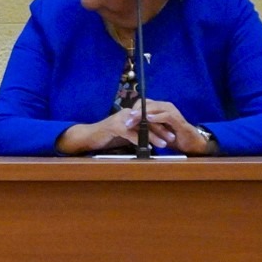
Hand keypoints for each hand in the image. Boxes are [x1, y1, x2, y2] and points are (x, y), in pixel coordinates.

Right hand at [57, 100, 207, 154]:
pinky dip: (139, 140)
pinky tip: (146, 147)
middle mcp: (127, 114)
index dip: (162, 125)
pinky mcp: (114, 127)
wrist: (89, 137)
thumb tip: (151, 139)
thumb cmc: (107, 137)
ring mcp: (120, 119)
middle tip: (172, 138)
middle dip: (162, 130)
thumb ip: (137, 133)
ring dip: (154, 135)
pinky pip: (130, 133)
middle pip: (149, 120)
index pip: (150, 118)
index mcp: (132, 114)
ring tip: (163, 144)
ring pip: (141, 126)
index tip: (173, 133)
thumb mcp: (126, 134)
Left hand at [129, 100, 216, 154]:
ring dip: (144, 113)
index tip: (125, 118)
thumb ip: (145, 126)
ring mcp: (173, 112)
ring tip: (135, 118)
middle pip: (148, 104)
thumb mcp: (154, 131)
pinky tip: (149, 119)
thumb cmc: (171, 137)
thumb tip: (128, 125)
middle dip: (136, 111)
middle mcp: (166, 107)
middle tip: (127, 120)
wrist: (190, 144)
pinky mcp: (179, 120)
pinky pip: (167, 116)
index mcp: (160, 109)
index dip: (134, 109)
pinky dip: (157, 117)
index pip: (144, 103)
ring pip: (156, 107)